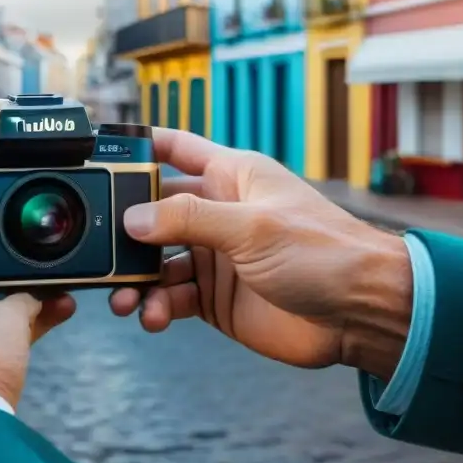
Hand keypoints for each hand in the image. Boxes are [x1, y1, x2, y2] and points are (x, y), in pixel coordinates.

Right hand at [110, 129, 412, 379]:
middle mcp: (219, 213)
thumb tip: (135, 217)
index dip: (140, 147)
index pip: (176, 149)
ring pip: (156, 261)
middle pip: (154, 211)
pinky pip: (171, 297)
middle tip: (103, 250)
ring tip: (127, 298)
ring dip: (136, 277)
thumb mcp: (253, 227)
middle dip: (125, 230)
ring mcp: (216, 256)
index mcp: (232, 177)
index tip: (102, 155)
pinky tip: (154, 315)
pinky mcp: (216, 296)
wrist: (361, 314)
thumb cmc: (325, 253)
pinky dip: (156, 306)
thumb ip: (191, 220)